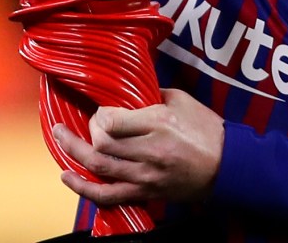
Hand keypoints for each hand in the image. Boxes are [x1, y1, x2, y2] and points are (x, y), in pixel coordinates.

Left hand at [51, 88, 226, 208]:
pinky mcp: (145, 192)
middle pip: (101, 143)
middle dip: (87, 131)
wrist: (227, 166)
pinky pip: (107, 195)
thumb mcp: (182, 101)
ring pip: (98, 167)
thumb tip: (126, 92)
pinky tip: (67, 176)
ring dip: (73, 153)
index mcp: (159, 123)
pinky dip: (83, 188)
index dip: (100, 114)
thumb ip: (151, 95)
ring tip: (59, 138)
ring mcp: (146, 175)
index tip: (104, 111)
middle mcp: (149, 150)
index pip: (112, 120)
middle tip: (88, 124)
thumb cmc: (206, 130)